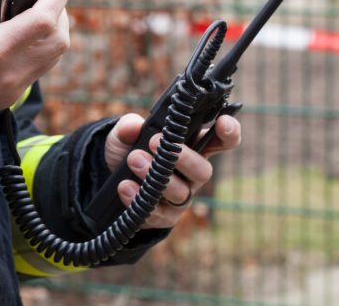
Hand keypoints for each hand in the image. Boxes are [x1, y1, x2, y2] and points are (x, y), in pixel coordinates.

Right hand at [0, 0, 70, 109]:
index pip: (44, 18)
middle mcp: (11, 71)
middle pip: (58, 38)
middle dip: (60, 10)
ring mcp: (14, 86)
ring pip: (55, 54)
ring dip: (55, 29)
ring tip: (43, 9)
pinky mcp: (12, 93)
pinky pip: (42, 66)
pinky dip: (44, 45)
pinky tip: (32, 32)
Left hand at [104, 112, 240, 228]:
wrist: (108, 178)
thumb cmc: (128, 150)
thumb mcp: (124, 134)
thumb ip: (129, 126)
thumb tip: (133, 127)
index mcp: (192, 146)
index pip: (220, 140)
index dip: (229, 132)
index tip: (223, 122)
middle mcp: (192, 173)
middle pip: (204, 170)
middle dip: (183, 158)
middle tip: (154, 142)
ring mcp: (181, 196)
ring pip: (181, 193)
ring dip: (156, 176)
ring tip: (134, 160)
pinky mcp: (165, 216)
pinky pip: (160, 214)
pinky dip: (140, 199)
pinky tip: (125, 186)